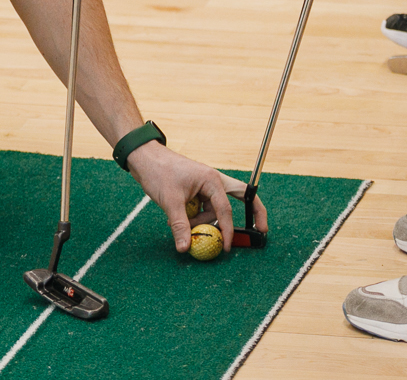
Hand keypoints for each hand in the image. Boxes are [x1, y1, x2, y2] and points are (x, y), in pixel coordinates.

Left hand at [125, 143, 265, 253]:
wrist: (144, 158)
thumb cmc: (159, 172)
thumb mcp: (170, 201)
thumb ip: (180, 226)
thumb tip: (185, 248)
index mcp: (212, 180)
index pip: (226, 209)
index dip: (228, 230)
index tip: (226, 247)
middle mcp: (213, 182)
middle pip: (241, 198)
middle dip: (253, 213)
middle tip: (262, 230)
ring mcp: (206, 186)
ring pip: (213, 210)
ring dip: (201, 220)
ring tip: (178, 220)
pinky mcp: (197, 191)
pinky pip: (202, 209)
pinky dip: (194, 217)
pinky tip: (177, 217)